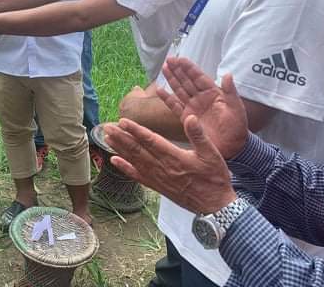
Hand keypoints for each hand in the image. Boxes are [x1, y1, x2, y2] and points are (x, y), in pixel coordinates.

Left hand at [105, 117, 236, 214]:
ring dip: (120, 149)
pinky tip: (114, 161)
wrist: (216, 207)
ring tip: (107, 137)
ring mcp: (158, 179)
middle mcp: (163, 168)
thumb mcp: (212, 154)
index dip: (136, 130)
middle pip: (137, 150)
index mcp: (175, 158)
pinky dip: (125, 168)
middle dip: (121, 137)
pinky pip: (138, 176)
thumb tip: (191, 117)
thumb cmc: (215, 179)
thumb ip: (199, 135)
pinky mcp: (158, 187)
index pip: (151, 141)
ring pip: (135, 161)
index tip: (123, 121)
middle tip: (107, 126)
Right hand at [158, 57, 247, 159]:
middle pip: (187, 81)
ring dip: (171, 79)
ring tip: (164, 68)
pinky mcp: (187, 119)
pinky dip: (167, 99)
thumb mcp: (236, 108)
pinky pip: (175, 106)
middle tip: (168, 59)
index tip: (180, 59)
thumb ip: (230, 91)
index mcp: (213, 93)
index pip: (199, 77)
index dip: (189, 68)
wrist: (232, 148)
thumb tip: (227, 74)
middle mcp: (201, 98)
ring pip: (179, 90)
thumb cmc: (237, 127)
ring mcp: (193, 108)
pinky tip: (160, 90)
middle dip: (178, 70)